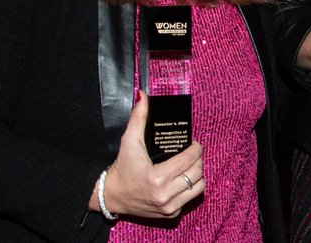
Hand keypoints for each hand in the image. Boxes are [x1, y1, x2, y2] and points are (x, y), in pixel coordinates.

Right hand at [93, 93, 204, 218]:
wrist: (111, 195)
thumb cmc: (122, 168)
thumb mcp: (128, 142)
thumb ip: (138, 118)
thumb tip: (143, 96)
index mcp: (157, 177)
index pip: (190, 159)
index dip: (196, 148)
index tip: (193, 143)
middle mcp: (165, 195)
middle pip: (197, 172)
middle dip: (197, 160)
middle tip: (191, 153)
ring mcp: (169, 207)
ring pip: (199, 187)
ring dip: (197, 175)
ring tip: (190, 166)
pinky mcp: (170, 214)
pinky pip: (190, 199)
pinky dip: (190, 189)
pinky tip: (183, 180)